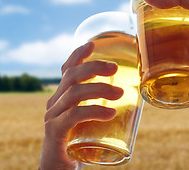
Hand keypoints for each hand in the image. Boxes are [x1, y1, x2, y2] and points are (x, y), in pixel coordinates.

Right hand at [39, 42, 123, 169]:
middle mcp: (54, 104)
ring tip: (120, 94)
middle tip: (115, 68)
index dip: (78, 55)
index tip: (93, 43)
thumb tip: (135, 99)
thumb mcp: (89, 123)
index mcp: (62, 98)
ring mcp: (52, 117)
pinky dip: (92, 111)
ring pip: (73, 94)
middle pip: (71, 77)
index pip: (67, 70)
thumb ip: (102, 110)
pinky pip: (73, 116)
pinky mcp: (55, 132)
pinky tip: (109, 113)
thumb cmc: (78, 146)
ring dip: (98, 90)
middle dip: (93, 67)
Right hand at [142, 0, 188, 100]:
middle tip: (139, 56)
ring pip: (182, 74)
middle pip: (177, 51)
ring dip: (164, 76)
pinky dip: (179, 98)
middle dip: (157, 54)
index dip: (158, 29)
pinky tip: (161, 97)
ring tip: (144, 76)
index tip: (140, 32)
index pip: (177, 26)